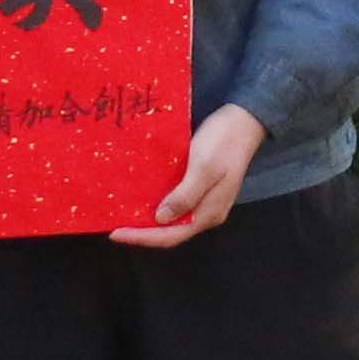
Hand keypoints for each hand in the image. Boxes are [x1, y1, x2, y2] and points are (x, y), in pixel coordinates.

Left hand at [120, 105, 269, 247]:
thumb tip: (161, 219)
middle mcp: (206, 212)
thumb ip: (184, 195)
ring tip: (123, 215)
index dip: (142, 237)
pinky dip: (157, 204)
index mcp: (208, 213)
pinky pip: (175, 203)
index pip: (171, 235)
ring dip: (148, 220)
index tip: (116, 233)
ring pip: (172, 219)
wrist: (244, 121)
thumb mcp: (204, 168)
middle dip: (143, 232)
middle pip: (171, 232)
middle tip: (114, 228)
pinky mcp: (200, 187)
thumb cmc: (224, 142)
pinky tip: (142, 197)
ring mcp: (204, 200)